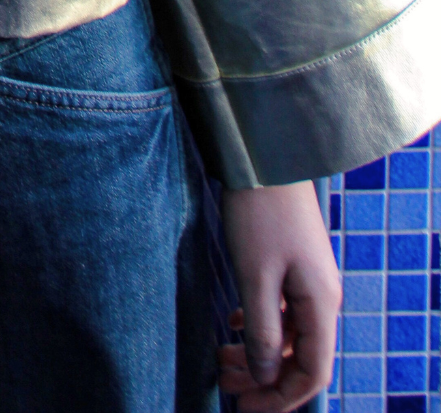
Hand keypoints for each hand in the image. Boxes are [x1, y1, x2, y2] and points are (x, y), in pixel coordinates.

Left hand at [217, 181, 340, 411]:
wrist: (265, 155)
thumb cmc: (260, 213)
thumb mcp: (256, 276)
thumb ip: (262, 330)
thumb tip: (265, 376)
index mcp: (320, 304)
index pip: (312, 373)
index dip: (281, 398)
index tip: (246, 409)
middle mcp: (321, 297)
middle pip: (300, 357)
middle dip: (265, 380)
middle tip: (226, 388)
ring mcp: (308, 279)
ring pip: (288, 334)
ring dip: (258, 353)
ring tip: (222, 361)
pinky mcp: (292, 263)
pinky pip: (281, 310)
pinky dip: (259, 325)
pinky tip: (235, 325)